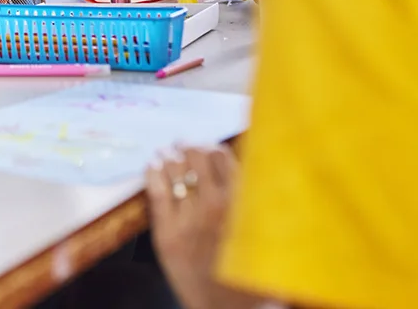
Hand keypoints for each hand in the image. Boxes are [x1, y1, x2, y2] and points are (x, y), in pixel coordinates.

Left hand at [146, 146, 243, 308]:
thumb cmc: (252, 274)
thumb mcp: (264, 232)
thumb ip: (254, 199)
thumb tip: (243, 166)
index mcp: (243, 203)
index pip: (221, 155)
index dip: (211, 146)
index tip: (206, 146)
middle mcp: (215, 206)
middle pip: (195, 156)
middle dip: (188, 147)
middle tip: (183, 144)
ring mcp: (188, 220)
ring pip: (174, 170)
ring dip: (169, 155)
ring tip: (166, 150)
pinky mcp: (166, 235)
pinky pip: (156, 193)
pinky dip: (153, 173)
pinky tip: (152, 164)